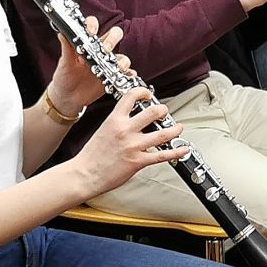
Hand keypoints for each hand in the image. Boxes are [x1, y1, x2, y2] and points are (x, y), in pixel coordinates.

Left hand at [45, 16, 122, 117]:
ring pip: (122, 56)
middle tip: (105, 50)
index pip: (93, 26)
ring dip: (121, 61)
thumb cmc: (64, 77)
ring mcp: (107, 64)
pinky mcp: (113, 77)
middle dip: (113, 39)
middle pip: (114, 35)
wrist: (67, 97)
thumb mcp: (64, 62)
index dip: (94, 25)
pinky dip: (129, 75)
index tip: (91, 33)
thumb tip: (62, 32)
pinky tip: (124, 77)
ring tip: (114, 68)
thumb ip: (65, 47)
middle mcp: (99, 51)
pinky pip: (126, 74)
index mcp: (87, 43)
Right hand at [69, 90, 186, 197]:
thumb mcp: (103, 129)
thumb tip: (130, 118)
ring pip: (163, 134)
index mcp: (114, 120)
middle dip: (163, 110)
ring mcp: (133, 146)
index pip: (132, 96)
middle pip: (153, 112)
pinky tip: (182, 148)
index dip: (144, 92)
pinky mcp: (138, 161)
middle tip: (165, 112)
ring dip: (174, 129)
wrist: (85, 174)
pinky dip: (176, 152)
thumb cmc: (92, 155)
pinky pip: (162, 155)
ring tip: (178, 128)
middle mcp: (125, 130)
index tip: (148, 94)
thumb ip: (117, 122)